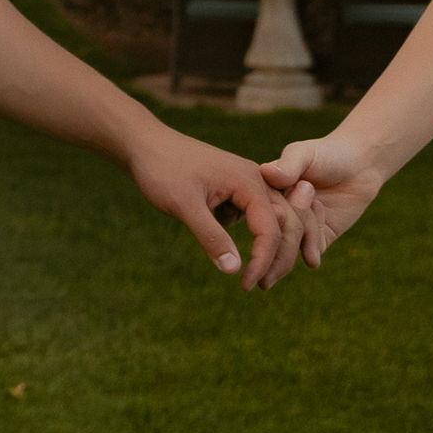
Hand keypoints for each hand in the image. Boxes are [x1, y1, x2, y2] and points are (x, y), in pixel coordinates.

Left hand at [123, 113, 320, 287]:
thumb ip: (210, 236)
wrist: (145, 145)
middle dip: (281, 258)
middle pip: (287, 223)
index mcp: (248, 181)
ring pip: (277, 221)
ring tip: (258, 278)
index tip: (247, 285)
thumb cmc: (163, 169)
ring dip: (274, 250)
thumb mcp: (184, 205)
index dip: (263, 260)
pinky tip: (246, 257)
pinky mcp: (237, 192)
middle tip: (261, 287)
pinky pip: (259, 217)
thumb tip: (234, 270)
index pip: (273, 228)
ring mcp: (247, 185)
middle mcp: (255, 180)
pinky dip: (260, 238)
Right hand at [259, 131, 385, 265]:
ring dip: (305, 229)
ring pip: (294, 245)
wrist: (359, 165)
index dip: (271, 207)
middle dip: (290, 219)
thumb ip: (287, 165)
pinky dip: (316, 240)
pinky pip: (313, 250)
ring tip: (318, 202)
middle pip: (275, 232)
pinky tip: (324, 214)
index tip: (293, 184)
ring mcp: (298, 229)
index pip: (259, 212)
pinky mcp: (319, 239)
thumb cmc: (326, 153)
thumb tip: (266, 172)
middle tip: (309, 189)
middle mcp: (278, 214)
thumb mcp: (304, 153)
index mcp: (266, 194)